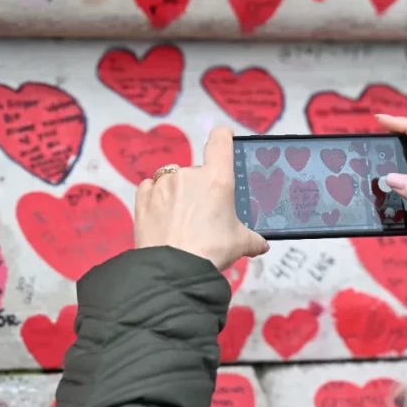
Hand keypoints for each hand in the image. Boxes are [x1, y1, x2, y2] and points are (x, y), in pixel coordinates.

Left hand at [134, 127, 269, 271]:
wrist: (173, 269)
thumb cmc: (210, 251)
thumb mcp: (240, 244)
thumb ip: (253, 240)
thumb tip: (262, 245)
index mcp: (217, 179)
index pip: (220, 142)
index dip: (224, 136)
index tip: (225, 137)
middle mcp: (189, 175)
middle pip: (197, 170)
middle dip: (201, 188)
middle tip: (205, 213)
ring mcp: (163, 184)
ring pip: (173, 179)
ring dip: (178, 192)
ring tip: (182, 219)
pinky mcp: (144, 197)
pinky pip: (151, 188)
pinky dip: (156, 197)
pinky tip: (162, 214)